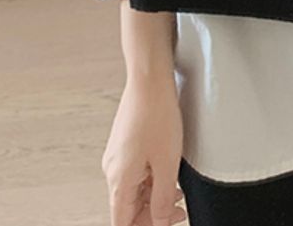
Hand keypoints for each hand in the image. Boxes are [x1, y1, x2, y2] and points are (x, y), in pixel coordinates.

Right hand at [102, 74, 186, 225]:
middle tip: (180, 211)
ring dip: (154, 196)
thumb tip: (161, 222)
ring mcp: (117, 157)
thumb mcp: (167, 163)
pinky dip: (150, 179)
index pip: (122, 223)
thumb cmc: (157, 116)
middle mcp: (112, 171)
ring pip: (133, 190)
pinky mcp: (124, 145)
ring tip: (178, 192)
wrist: (149, 81)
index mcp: (119, 180)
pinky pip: (135, 173)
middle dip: (153, 214)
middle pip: (128, 208)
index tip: (165, 223)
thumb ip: (163, 198)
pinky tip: (168, 172)